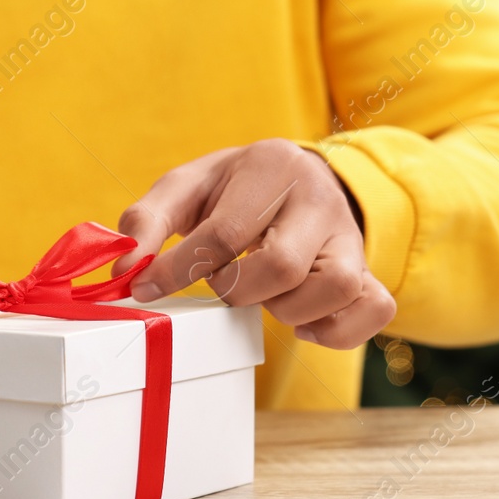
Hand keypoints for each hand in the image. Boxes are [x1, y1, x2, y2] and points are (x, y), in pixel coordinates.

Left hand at [114, 140, 394, 348]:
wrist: (296, 176)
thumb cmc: (232, 188)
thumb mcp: (185, 187)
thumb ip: (146, 220)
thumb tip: (123, 268)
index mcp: (271, 167)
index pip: (225, 232)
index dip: (178, 269)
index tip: (146, 288)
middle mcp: (319, 199)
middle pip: (282, 265)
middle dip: (237, 289)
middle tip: (223, 280)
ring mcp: (351, 237)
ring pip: (335, 288)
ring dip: (286, 309)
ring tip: (263, 294)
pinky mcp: (370, 271)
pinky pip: (374, 310)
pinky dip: (335, 330)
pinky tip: (300, 321)